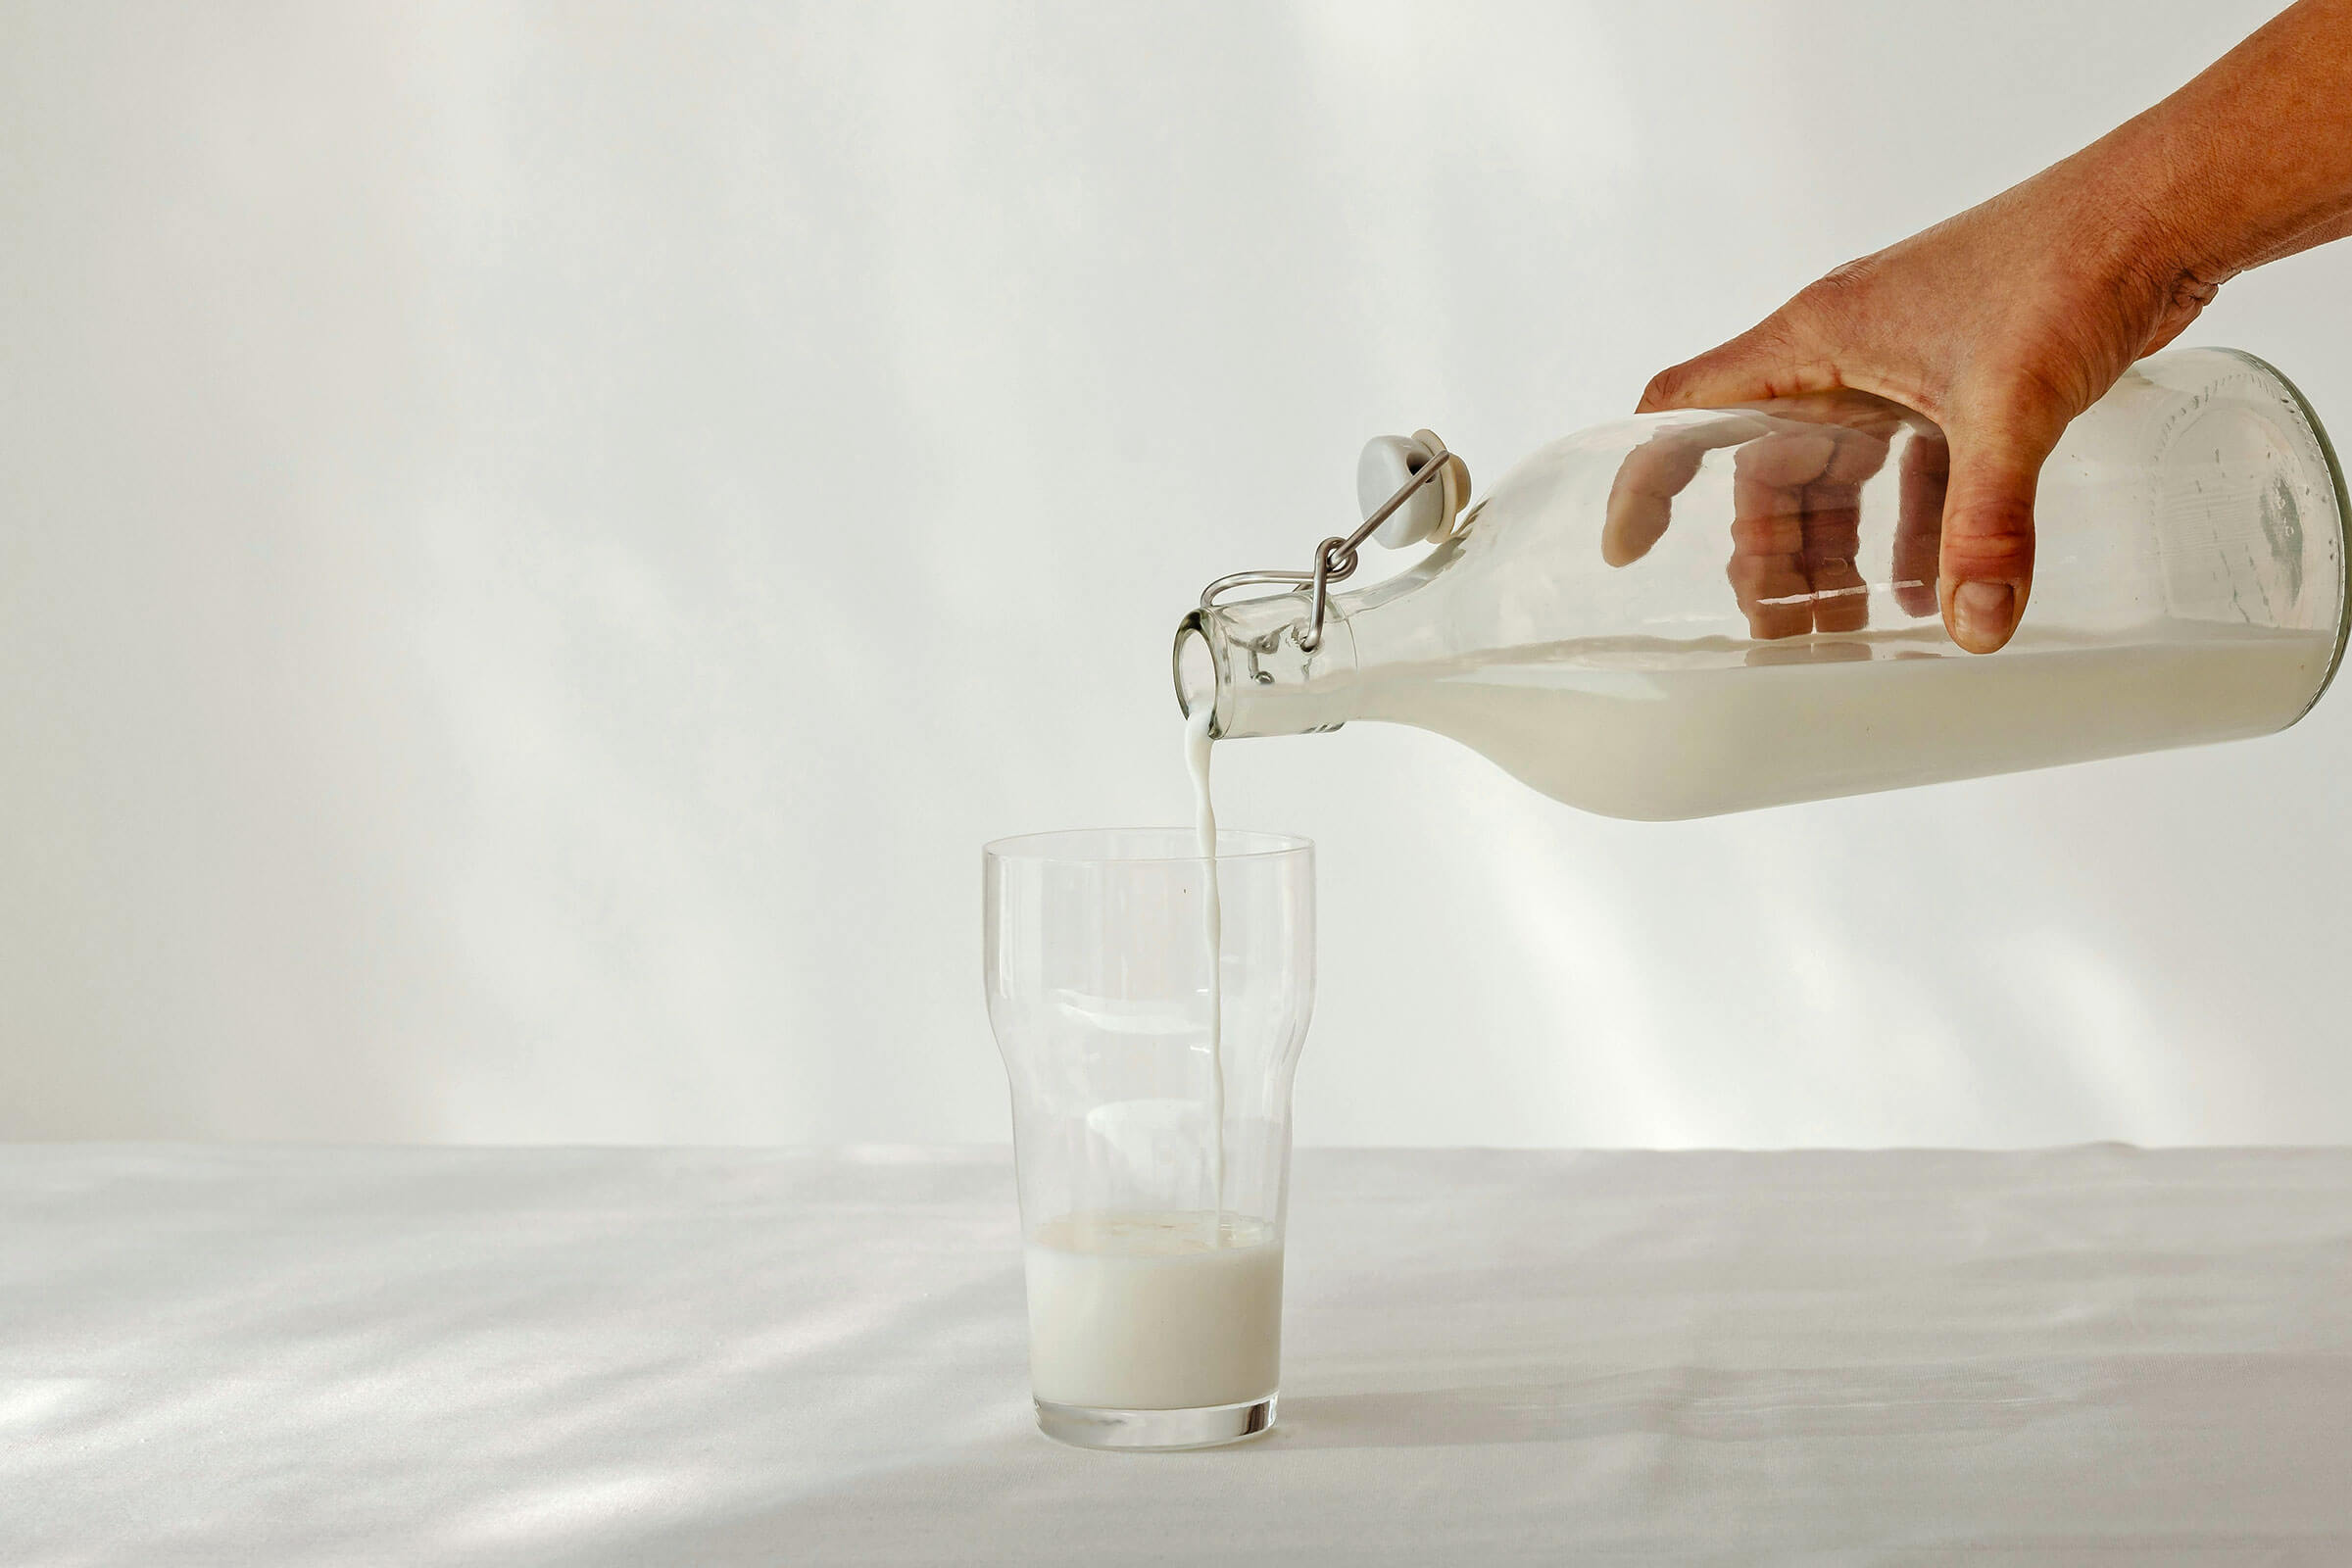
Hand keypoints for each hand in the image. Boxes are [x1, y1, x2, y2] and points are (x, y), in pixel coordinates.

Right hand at [1632, 158, 2214, 651]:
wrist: (2164, 208)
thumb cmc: (2066, 262)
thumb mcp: (2010, 407)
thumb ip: (1986, 525)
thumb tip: (1975, 626)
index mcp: (1814, 339)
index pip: (1685, 410)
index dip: (1645, 480)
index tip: (1628, 552)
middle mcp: (1842, 352)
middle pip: (1767, 468)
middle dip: (1768, 555)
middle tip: (1782, 632)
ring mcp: (1900, 366)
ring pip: (1838, 475)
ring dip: (1837, 551)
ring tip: (1845, 626)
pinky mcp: (1958, 381)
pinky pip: (1909, 471)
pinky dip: (1911, 529)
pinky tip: (1930, 587)